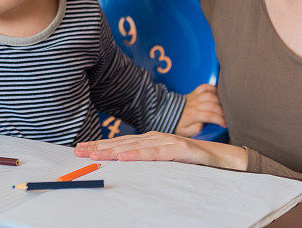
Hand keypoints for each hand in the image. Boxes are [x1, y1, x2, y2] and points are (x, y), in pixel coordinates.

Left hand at [74, 131, 246, 170]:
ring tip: (94, 154)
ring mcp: (167, 141)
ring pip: (135, 147)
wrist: (223, 159)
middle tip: (78, 151)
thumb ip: (147, 158)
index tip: (80, 149)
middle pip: (122, 143)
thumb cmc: (192, 160)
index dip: (99, 145)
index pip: (120, 143)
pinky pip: (156, 153)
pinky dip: (139, 155)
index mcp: (150, 139)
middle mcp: (156, 137)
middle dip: (99, 147)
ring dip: (112, 150)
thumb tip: (122, 163)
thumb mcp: (165, 159)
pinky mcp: (180, 150)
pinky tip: (124, 158)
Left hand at [174, 83, 225, 135]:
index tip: (225, 124)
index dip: (220, 120)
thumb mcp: (187, 132)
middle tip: (227, 117)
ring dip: (219, 101)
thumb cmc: (179, 123)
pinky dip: (212, 88)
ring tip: (223, 107)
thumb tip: (205, 124)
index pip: (210, 116)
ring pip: (210, 96)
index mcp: (193, 115)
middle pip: (212, 105)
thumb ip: (197, 129)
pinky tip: (217, 93)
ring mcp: (195, 97)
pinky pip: (204, 87)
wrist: (168, 113)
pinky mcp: (194, 92)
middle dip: (222, 112)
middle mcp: (194, 104)